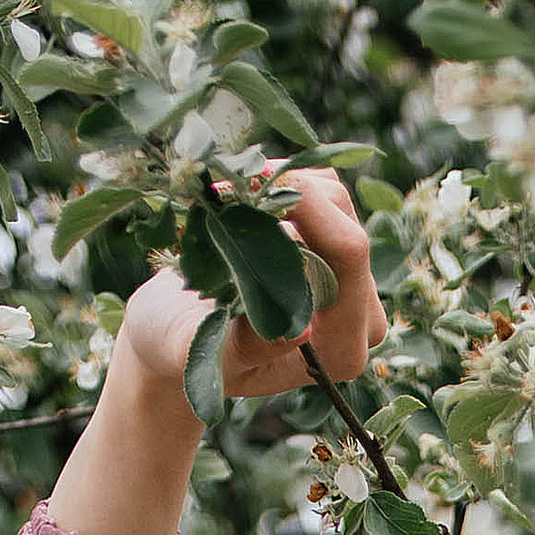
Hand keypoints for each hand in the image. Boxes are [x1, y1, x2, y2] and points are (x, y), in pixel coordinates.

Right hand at [118, 166, 384, 409]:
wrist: (176, 331)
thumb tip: (300, 331)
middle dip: (286, 194)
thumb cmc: (181, 347)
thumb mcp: (204, 354)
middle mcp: (358, 316)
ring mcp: (352, 277)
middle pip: (346, 224)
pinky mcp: (336, 245)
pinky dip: (280, 180)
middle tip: (225, 190)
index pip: (347, 257)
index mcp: (339, 350)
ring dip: (278, 185)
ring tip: (227, 198)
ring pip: (336, 200)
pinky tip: (243, 195)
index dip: (305, 207)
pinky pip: (322, 187)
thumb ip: (248, 348)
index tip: (243, 189)